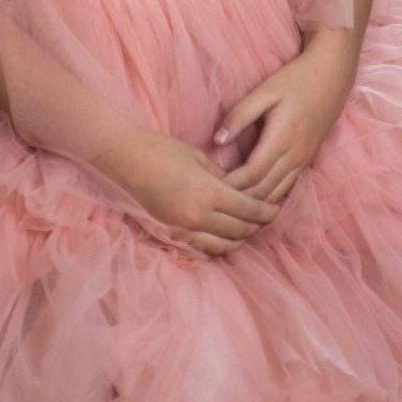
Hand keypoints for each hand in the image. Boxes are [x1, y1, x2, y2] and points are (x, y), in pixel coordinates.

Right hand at [97, 128, 281, 256]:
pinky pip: (201, 251)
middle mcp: (197, 218)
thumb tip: (239, 191)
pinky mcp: (169, 235)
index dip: (267, 211)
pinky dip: (217, 248)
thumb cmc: (161, 150)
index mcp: (208, 194)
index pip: (249, 210)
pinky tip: (222, 239)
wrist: (124, 159)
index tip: (277, 207)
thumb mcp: (199, 159)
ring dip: (239, 239)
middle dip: (257, 226)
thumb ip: (223, 178)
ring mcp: (182, 230)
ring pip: (223, 246)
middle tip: (266, 217)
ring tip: (247, 228)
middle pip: (240, 231)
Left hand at [214, 43, 355, 207]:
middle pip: (263, 191)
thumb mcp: (264, 92)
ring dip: (254, 202)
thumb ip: (239, 115)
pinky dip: (268, 197)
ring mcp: (303, 162)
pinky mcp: (306, 162)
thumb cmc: (294, 81)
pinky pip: (286, 188)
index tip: (210, 187)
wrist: (331, 77)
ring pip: (276, 195)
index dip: (230, 185)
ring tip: (230, 203)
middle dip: (239, 200)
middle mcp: (295, 156)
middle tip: (214, 200)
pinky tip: (253, 198)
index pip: (252, 175)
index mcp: (281, 139)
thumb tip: (216, 141)